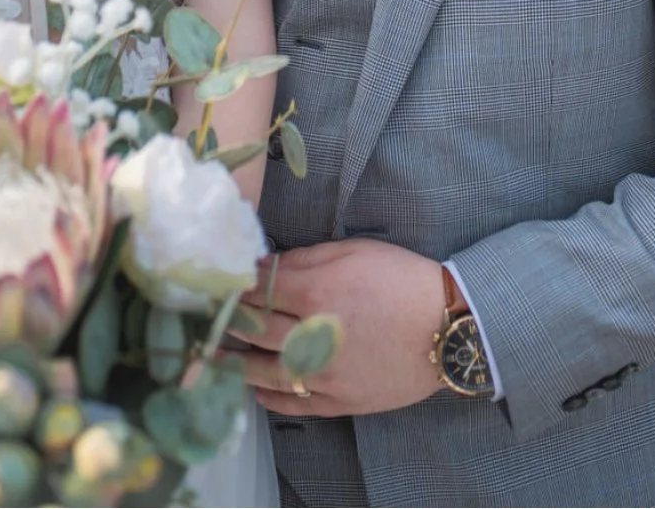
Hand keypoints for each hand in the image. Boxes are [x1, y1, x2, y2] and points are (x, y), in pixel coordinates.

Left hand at [233, 239, 446, 417]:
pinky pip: (292, 402)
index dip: (236, 283)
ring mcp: (323, 374)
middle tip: (207, 315)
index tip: (219, 281)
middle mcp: (311, 337)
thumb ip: (307, 258)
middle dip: (228, 320)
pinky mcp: (338, 401)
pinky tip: (253, 386)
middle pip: (254, 329)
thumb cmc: (403, 279)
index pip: (258, 288)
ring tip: (213, 354)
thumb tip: (270, 264)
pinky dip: (268, 395)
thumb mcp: (355, 251)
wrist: (447, 327)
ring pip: (264, 371)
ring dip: (234, 362)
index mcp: (315, 293)